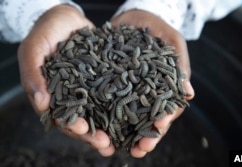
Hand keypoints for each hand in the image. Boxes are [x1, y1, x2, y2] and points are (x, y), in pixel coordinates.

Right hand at [18, 5, 114, 155]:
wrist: (66, 18)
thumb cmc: (46, 31)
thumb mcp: (34, 49)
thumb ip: (33, 74)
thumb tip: (41, 104)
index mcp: (52, 95)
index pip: (60, 116)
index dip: (71, 125)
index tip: (83, 129)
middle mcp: (70, 96)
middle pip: (81, 120)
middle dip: (92, 134)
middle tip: (106, 144)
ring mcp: (87, 90)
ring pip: (97, 114)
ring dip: (107, 128)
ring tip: (119, 140)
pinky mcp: (102, 81)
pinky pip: (110, 96)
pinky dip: (118, 108)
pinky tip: (130, 116)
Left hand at [111, 10, 194, 157]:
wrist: (134, 19)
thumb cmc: (157, 30)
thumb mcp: (172, 42)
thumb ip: (180, 66)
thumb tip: (190, 93)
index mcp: (163, 88)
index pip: (167, 108)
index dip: (164, 119)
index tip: (159, 127)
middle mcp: (146, 94)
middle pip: (148, 119)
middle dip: (146, 135)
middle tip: (140, 149)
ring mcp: (128, 92)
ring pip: (129, 117)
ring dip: (126, 133)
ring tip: (120, 147)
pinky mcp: (111, 86)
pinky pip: (108, 103)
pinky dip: (105, 117)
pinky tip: (101, 128)